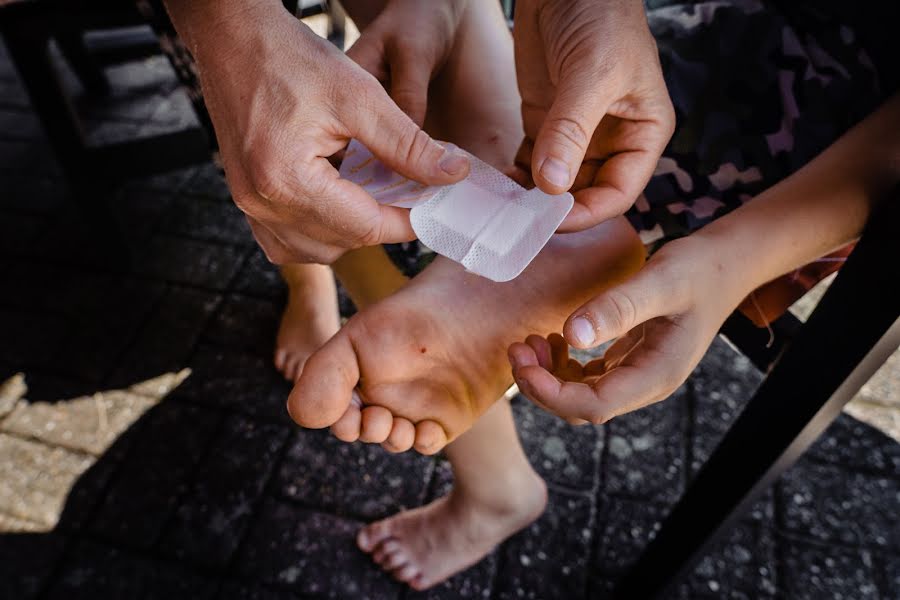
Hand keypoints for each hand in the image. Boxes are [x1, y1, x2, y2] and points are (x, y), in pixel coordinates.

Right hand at [187, 2, 469, 263]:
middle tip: (406, 194)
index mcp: (287, 180)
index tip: (433, 205)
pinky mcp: (246, 200)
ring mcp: (248, 206)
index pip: (365, 227)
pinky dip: (318, 231)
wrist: (234, 39)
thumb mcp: (360, 96)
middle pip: (342, 244)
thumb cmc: (291, 59)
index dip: (407, 221)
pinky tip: (337, 201)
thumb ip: (408, 144)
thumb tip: (453, 174)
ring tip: (370, 194)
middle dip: (380, 224)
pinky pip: (287, 241)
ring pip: (315, 251)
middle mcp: (261, 203)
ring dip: (349, 232)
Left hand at [507, 237, 745, 423]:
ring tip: (528, 341)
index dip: (551, 393)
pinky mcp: (631, 363)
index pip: (594, 405)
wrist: (726, 264)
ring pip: (582, 397)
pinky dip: (564, 367)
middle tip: (517, 348)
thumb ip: (618, 308)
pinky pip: (589, 380)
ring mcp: (639, 377)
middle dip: (543, 385)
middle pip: (582, 409)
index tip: (522, 364)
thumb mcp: (660, 281)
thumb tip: (572, 336)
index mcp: (656, 375)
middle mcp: (647, 385)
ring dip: (549, 377)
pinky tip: (553, 340)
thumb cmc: (699, 270)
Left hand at [513, 0, 674, 230]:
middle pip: (585, 194)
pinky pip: (531, 163)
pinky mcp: (545, 124)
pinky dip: (515, 177)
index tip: (550, 222)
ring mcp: (576, 135)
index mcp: (643, 134)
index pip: (619, 192)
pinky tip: (494, 186)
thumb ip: (571, 129)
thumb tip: (553, 185)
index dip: (587, 213)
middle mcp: (613, 141)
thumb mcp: (591, 73)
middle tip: (517, 221)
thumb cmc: (601, 16)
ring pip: (556, 184)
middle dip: (555, 210)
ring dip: (531, 198)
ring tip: (501, 208)